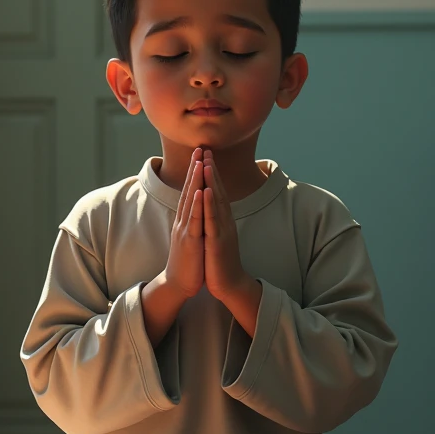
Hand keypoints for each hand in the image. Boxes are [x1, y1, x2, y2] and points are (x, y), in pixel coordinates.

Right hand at [163, 147, 205, 299]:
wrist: (178, 284)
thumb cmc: (188, 261)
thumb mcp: (191, 236)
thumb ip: (193, 221)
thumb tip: (196, 209)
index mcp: (185, 219)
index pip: (190, 190)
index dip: (195, 172)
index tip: (201, 154)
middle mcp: (183, 220)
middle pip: (188, 189)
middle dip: (195, 168)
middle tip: (199, 148)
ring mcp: (185, 229)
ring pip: (190, 200)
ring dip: (195, 180)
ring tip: (200, 161)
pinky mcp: (189, 241)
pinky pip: (194, 220)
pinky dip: (197, 204)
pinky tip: (200, 191)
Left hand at [202, 150, 247, 300]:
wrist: (229, 284)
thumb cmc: (220, 261)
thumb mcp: (216, 236)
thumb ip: (215, 220)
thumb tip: (212, 208)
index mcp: (221, 220)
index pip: (216, 191)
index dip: (211, 173)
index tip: (205, 155)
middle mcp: (224, 221)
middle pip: (218, 190)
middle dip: (211, 169)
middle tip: (206, 148)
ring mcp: (222, 230)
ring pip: (216, 202)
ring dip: (212, 181)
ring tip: (207, 162)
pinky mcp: (218, 242)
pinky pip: (212, 220)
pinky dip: (209, 205)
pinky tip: (207, 191)